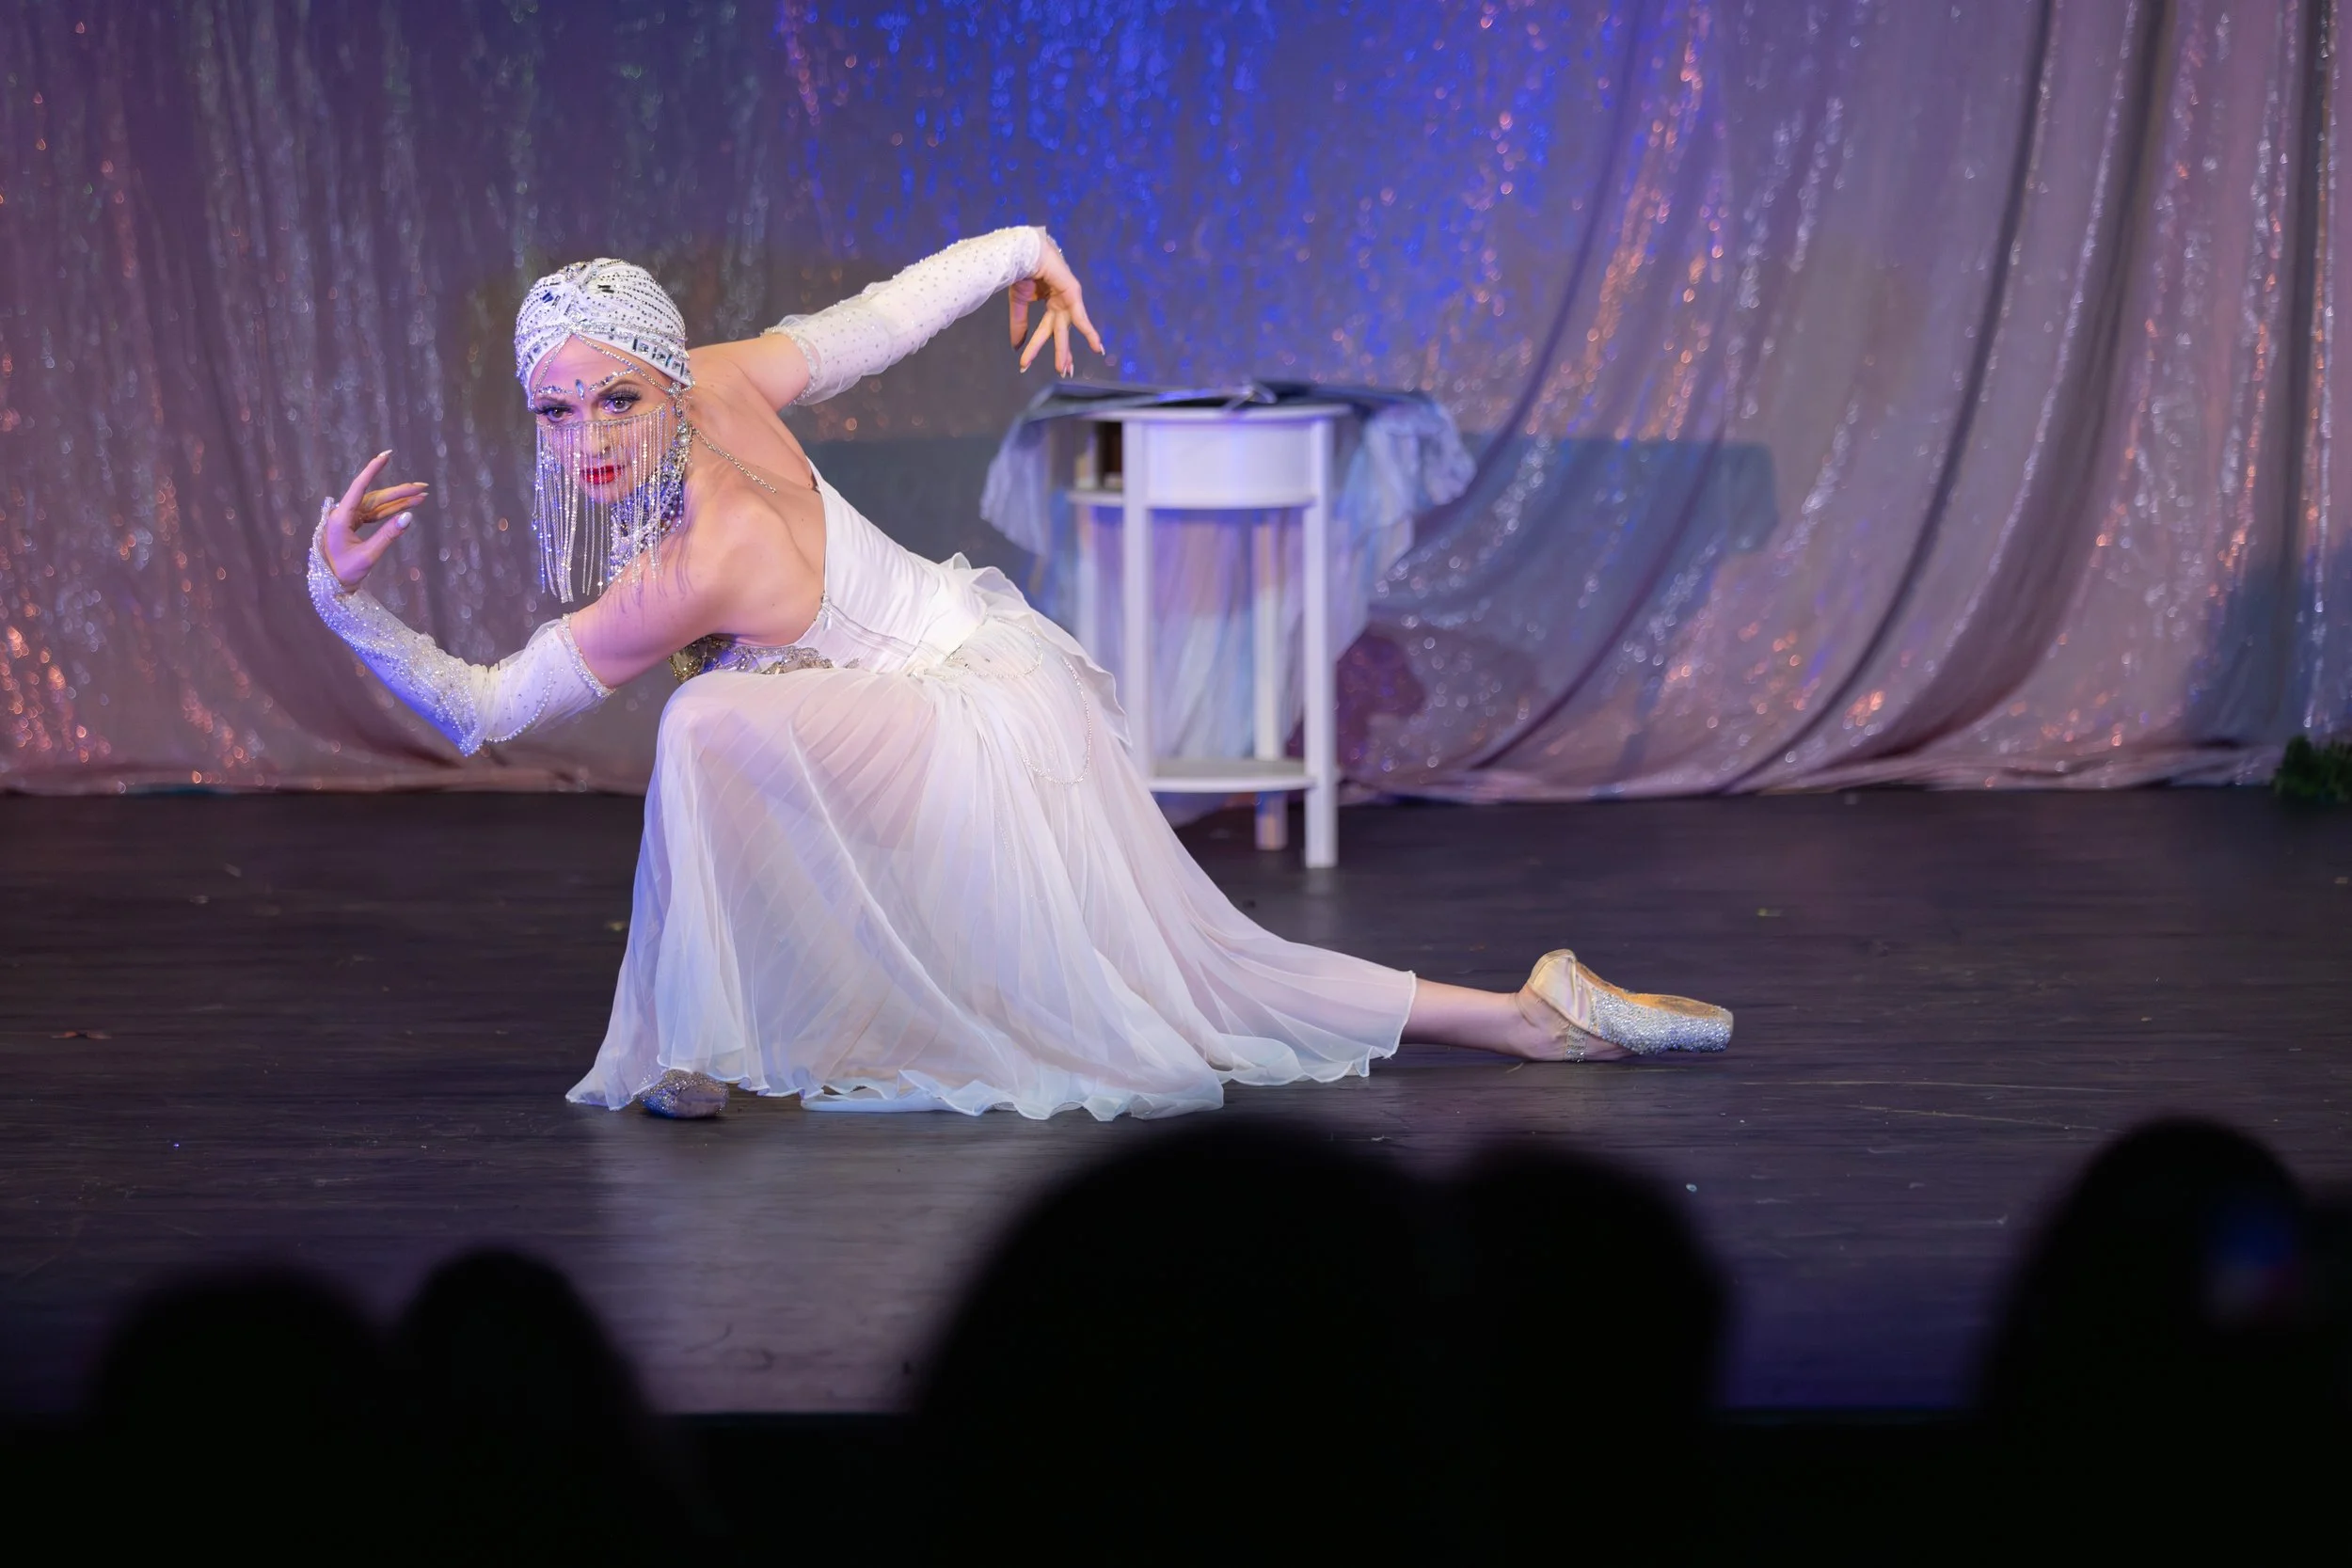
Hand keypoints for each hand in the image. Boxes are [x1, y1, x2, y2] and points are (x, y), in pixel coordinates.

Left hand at [318, 450, 428, 590]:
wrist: (330, 586)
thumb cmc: (344, 572)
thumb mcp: (369, 555)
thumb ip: (389, 535)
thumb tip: (409, 516)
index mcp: (341, 517)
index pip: (360, 487)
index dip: (373, 470)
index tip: (386, 455)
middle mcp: (344, 514)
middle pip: (375, 497)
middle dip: (400, 492)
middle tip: (422, 487)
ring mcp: (350, 519)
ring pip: (378, 505)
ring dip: (399, 501)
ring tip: (421, 496)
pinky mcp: (355, 526)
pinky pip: (375, 515)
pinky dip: (391, 511)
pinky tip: (407, 507)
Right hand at [1009, 233, 1105, 376]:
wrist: (1023, 251)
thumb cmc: (1021, 270)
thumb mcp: (1018, 302)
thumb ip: (1019, 325)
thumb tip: (1016, 347)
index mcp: (1049, 301)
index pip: (1046, 329)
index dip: (1038, 346)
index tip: (1026, 364)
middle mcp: (1060, 302)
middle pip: (1059, 333)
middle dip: (1062, 353)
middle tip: (1064, 372)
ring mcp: (1068, 298)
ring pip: (1066, 329)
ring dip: (1064, 350)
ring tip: (1066, 369)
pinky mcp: (1073, 293)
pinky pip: (1081, 317)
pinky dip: (1089, 332)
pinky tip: (1097, 348)